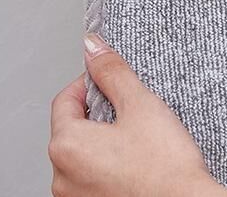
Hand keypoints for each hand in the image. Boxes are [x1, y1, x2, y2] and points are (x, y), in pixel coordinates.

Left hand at [49, 33, 226, 196]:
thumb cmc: (164, 167)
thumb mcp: (140, 104)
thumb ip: (112, 72)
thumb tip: (93, 48)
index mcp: (66, 147)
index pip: (64, 99)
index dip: (89, 83)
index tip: (110, 81)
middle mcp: (62, 178)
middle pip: (72, 129)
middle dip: (98, 115)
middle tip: (130, 112)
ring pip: (83, 156)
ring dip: (104, 142)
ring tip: (137, 141)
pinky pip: (91, 178)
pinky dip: (108, 167)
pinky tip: (135, 163)